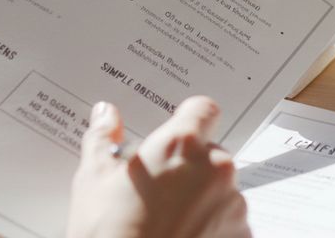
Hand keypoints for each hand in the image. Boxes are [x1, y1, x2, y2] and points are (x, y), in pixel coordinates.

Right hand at [66, 96, 249, 237]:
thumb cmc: (109, 235)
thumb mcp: (93, 183)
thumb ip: (102, 139)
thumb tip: (105, 115)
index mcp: (181, 145)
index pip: (202, 110)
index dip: (189, 119)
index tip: (176, 133)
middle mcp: (215, 168)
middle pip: (210, 153)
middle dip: (189, 166)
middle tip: (158, 189)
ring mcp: (233, 204)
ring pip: (220, 188)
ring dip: (201, 198)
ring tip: (167, 220)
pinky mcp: (241, 234)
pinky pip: (229, 220)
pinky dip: (212, 227)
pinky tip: (182, 236)